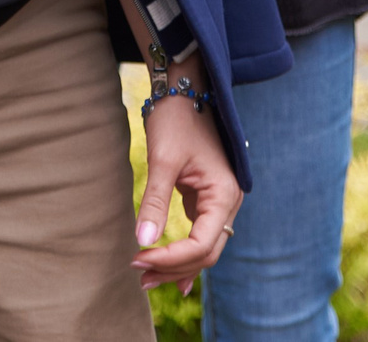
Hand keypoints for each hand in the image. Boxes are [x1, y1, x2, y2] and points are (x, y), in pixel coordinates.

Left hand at [133, 83, 242, 294]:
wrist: (185, 90)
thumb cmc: (176, 120)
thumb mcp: (163, 160)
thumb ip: (155, 202)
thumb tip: (143, 242)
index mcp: (224, 195)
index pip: (201, 245)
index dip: (170, 259)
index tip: (138, 257)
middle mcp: (229, 202)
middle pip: (205, 253)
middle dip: (173, 268)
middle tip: (138, 274)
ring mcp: (220, 202)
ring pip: (203, 247)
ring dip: (177, 264)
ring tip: (145, 277)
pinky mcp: (207, 198)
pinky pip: (199, 234)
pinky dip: (183, 252)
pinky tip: (167, 269)